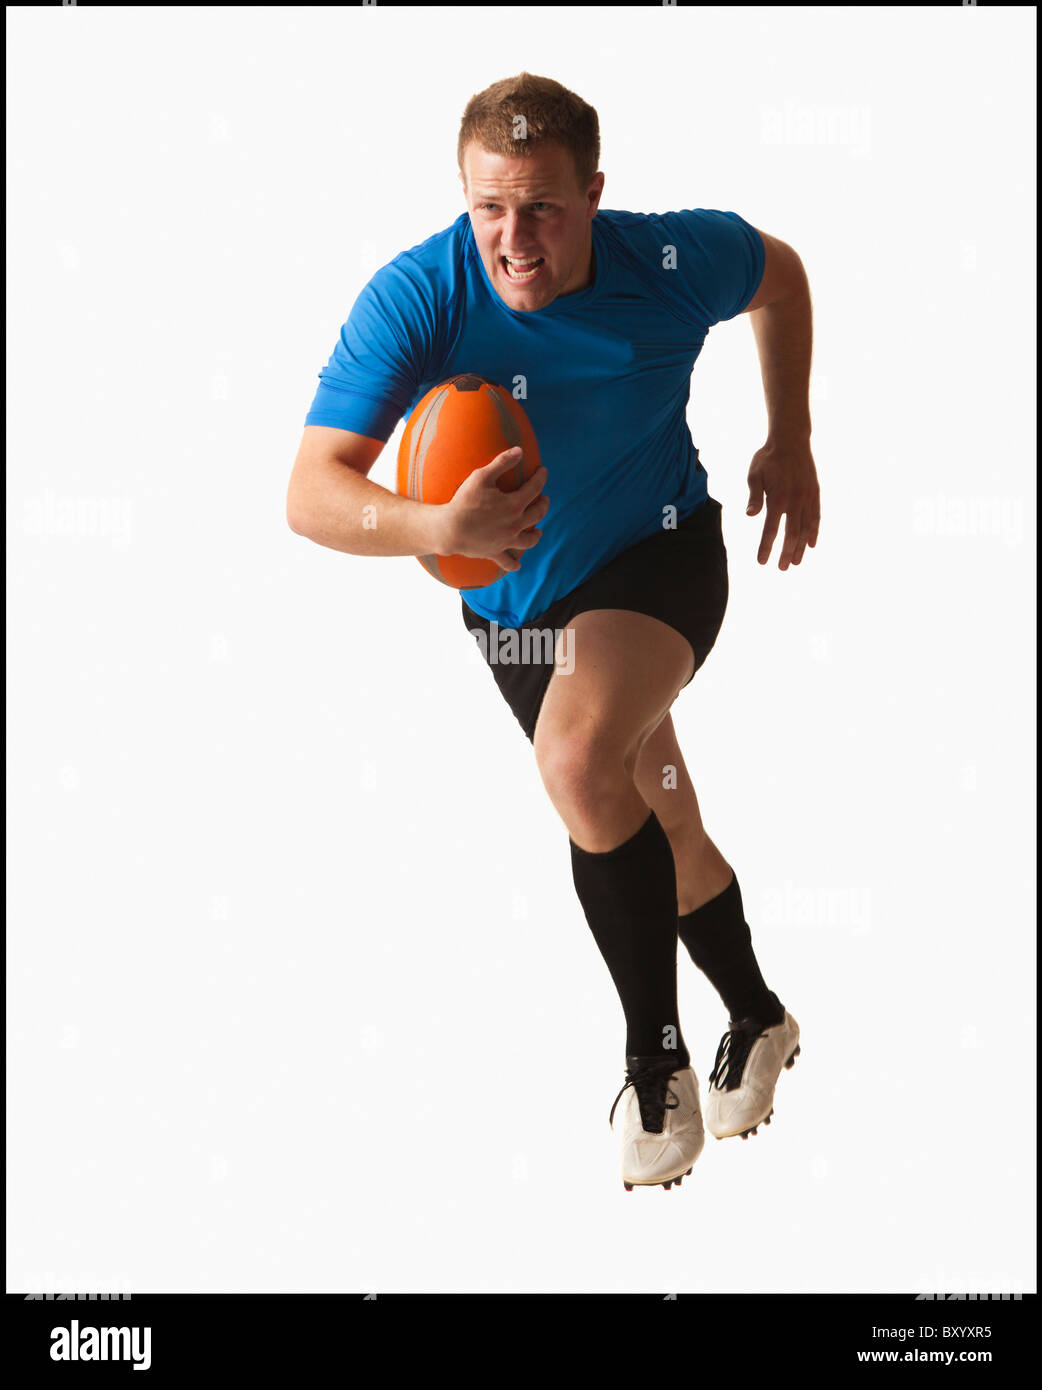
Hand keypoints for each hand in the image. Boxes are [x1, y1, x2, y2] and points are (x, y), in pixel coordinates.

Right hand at [441, 448, 549, 572]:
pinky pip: (507, 561)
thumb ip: (501, 463)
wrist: (449, 529)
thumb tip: (519, 451)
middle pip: (537, 514)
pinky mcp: (495, 552)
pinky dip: (513, 565)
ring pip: (529, 540)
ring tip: (539, 531)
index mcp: (514, 504)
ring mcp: (506, 540)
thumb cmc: (464, 501)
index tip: (543, 471)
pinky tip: (518, 566)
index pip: (534, 488)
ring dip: (536, 535)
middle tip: (544, 498)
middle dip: (543, 504)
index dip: (540, 478)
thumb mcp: (481, 476)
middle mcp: (515, 524)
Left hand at [746, 439, 819, 568]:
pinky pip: (816, 517)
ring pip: (805, 529)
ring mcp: (807, 498)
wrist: (791, 440)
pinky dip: (814, 532)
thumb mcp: (755, 474)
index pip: (770, 529)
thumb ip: (754, 496)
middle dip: (786, 553)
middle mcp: (795, 501)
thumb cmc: (767, 458)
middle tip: (782, 568)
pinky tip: (811, 545)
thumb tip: (750, 515)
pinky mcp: (814, 494)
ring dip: (801, 547)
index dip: (766, 547)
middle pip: (791, 534)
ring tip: (796, 562)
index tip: (762, 562)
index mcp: (778, 498)